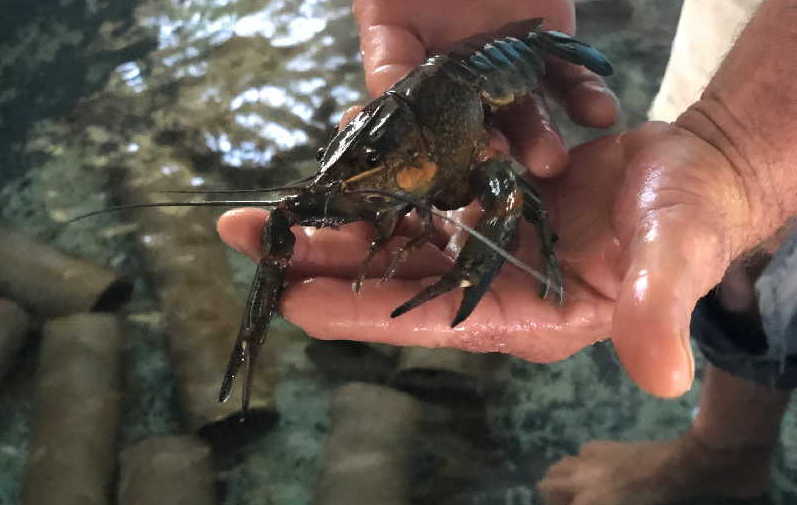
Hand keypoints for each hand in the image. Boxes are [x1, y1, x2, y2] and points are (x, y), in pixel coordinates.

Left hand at [218, 121, 757, 397]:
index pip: (427, 321)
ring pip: (395, 240)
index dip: (361, 313)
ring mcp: (486, 248)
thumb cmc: (689, 218)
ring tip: (273, 213)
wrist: (693, 176)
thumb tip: (662, 377)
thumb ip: (657, 310)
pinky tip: (340, 175)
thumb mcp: (675, 257)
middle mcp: (493, 288)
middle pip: (392, 281)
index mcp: (526, 314)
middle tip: (249, 242)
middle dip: (321, 264)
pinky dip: (379, 191)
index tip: (293, 300)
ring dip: (336, 225)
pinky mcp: (487, 209)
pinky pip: (420, 202)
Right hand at [352, 0, 617, 176]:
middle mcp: (473, 90)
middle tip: (507, 174)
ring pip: (532, 114)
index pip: (439, 132)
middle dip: (503, 155)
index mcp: (431, 90)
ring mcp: (514, 72)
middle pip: (490, 131)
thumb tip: (379, 117)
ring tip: (554, 162)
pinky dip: (589, 98)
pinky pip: (574, 78)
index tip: (461, 176)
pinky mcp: (552, 50)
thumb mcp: (390, 18)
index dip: (451, 154)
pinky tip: (602, 116)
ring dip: (544, 139)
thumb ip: (390, 64)